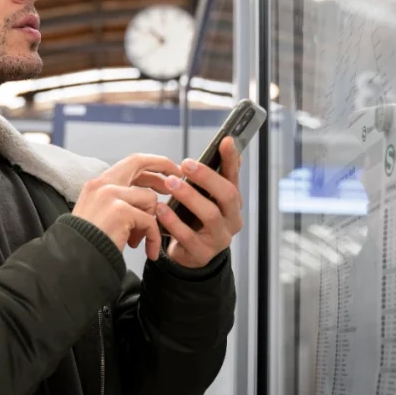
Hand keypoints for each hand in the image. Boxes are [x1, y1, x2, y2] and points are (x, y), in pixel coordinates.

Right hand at [72, 153, 182, 260]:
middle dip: (163, 168)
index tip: (169, 170)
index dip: (153, 163)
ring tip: (138, 240)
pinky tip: (148, 251)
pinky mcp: (120, 211)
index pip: (131, 162)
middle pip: (140, 163)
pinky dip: (153, 238)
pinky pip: (150, 222)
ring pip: (149, 200)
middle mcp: (102, 185)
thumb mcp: (100, 215)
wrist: (75, 260)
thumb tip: (148, 198)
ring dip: (150, 223)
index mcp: (97, 184)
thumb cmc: (88, 244)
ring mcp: (110, 195)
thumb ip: (119, 202)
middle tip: (175, 185)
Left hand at [155, 137, 242, 267]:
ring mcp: (219, 238)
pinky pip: (188, 236)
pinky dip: (174, 222)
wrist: (189, 254)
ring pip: (210, 215)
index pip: (234, 177)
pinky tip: (161, 210)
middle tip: (186, 164)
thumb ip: (213, 176)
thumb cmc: (196, 220)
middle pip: (227, 195)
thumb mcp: (206, 198)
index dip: (231, 159)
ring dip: (189, 196)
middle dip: (207, 177)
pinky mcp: (202, 253)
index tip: (226, 140)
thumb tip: (226, 144)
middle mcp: (232, 220)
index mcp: (233, 203)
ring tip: (170, 183)